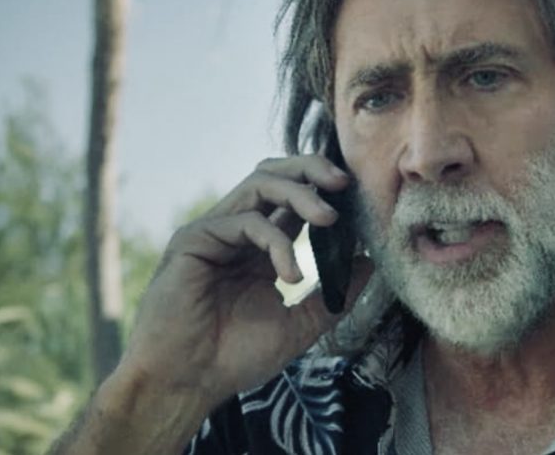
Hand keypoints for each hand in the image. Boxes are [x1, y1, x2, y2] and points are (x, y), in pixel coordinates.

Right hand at [116, 155, 369, 410]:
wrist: (185, 385)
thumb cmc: (232, 358)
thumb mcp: (298, 325)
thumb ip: (332, 295)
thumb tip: (370, 263)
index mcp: (258, 247)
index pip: (292, 200)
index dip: (325, 192)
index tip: (360, 197)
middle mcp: (235, 231)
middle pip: (274, 174)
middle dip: (311, 169)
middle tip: (345, 181)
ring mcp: (213, 232)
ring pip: (259, 183)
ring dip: (300, 193)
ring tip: (329, 218)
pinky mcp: (193, 240)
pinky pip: (244, 222)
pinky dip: (276, 243)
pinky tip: (291, 276)